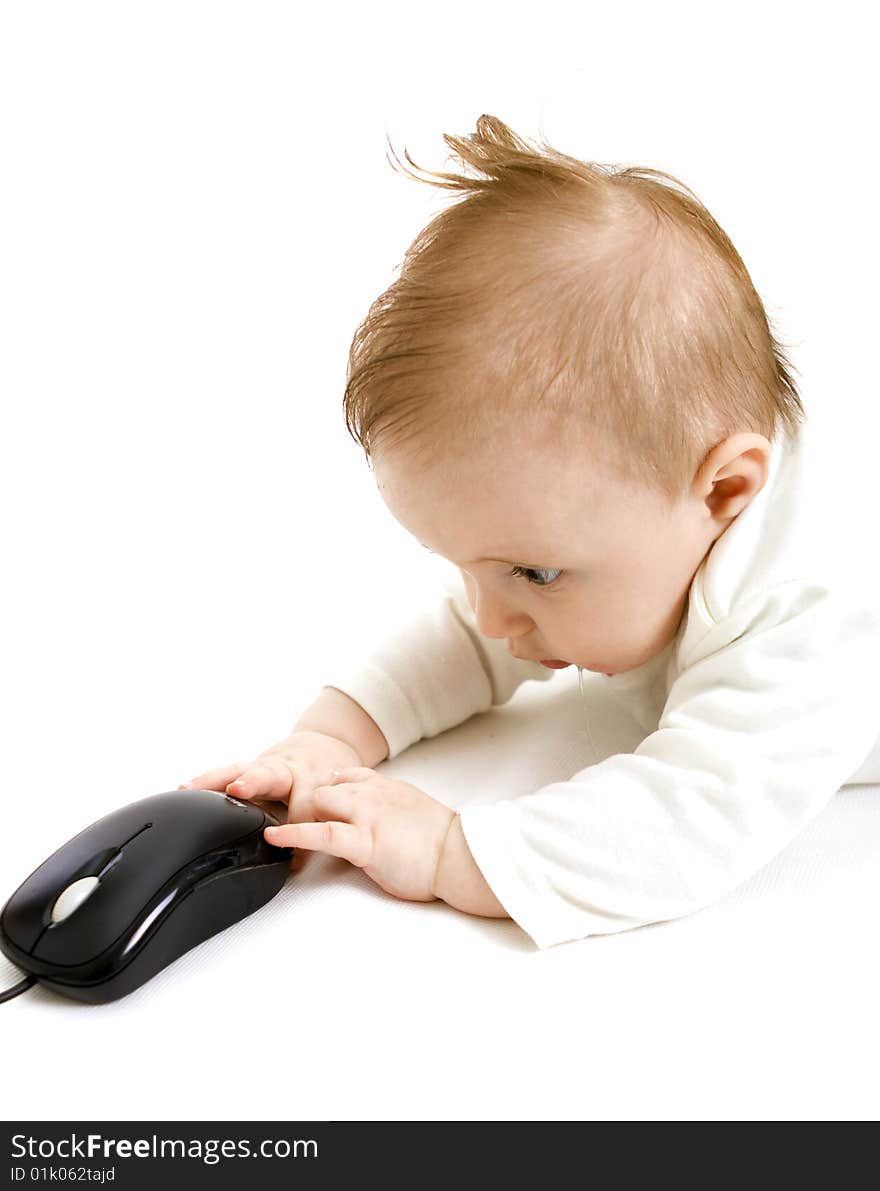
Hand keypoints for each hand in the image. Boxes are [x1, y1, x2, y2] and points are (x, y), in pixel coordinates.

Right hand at [177, 730, 363, 842]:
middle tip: (239, 788)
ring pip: (239, 768)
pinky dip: (205, 780)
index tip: (293, 857)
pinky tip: (184, 789)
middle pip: (270, 773)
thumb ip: (315, 827)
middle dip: (254, 780)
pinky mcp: (246, 767)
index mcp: (311, 780)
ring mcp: (263, 765)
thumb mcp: (329, 803)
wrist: (320, 746)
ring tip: (191, 789)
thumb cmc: (323, 779)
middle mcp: (285, 768)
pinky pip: (224, 772)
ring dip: (216, 778)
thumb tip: (296, 865)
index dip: (300, 827)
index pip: (307, 804)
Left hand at [263, 766, 455, 902]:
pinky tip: (274, 837)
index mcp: (385, 788)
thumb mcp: (413, 813)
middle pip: (324, 786)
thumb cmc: (443, 843)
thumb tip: (379, 820)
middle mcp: (373, 794)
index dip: (324, 787)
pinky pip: (323, 833)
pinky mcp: (365, 841)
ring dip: (295, 812)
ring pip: (319, 801)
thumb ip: (390, 809)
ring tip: (266, 823)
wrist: (462, 855)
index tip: (308, 795)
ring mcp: (367, 815)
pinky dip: (295, 834)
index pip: (346, 775)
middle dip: (303, 801)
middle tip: (282, 814)